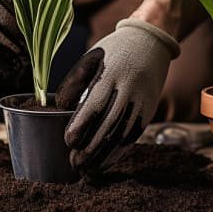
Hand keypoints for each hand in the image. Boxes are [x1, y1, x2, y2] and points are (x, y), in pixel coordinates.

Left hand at [58, 18, 179, 171]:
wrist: (151, 41)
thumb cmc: (113, 50)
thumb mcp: (91, 57)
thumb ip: (75, 81)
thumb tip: (61, 107)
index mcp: (111, 73)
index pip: (95, 103)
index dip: (82, 125)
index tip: (68, 141)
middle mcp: (128, 88)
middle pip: (110, 123)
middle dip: (91, 147)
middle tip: (75, 163)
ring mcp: (142, 100)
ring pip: (123, 134)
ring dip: (105, 155)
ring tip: (88, 169)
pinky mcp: (149, 109)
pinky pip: (134, 135)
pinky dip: (120, 151)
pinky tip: (106, 161)